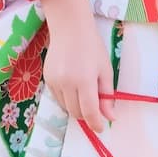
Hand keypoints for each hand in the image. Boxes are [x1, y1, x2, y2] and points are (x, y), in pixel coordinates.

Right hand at [42, 10, 115, 133]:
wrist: (70, 28)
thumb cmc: (92, 47)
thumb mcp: (105, 70)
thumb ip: (107, 96)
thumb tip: (110, 118)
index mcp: (85, 80)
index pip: (89, 112)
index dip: (96, 124)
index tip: (101, 128)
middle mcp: (67, 83)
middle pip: (76, 113)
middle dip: (86, 116)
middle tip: (94, 109)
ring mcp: (54, 82)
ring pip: (66, 107)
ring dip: (76, 108)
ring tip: (83, 93)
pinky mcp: (47, 79)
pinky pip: (57, 98)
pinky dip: (66, 99)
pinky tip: (72, 86)